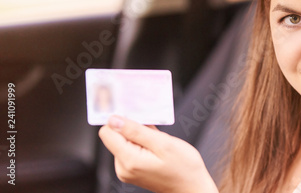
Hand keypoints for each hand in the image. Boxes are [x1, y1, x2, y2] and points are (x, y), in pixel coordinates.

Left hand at [99, 115, 218, 192]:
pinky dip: (142, 143)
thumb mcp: (164, 143)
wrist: (192, 187)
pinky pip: (131, 149)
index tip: (135, 116)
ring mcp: (127, 170)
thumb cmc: (184, 168)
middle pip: (116, 136)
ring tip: (158, 142)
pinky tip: (156, 146)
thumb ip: (136, 131)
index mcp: (129, 160)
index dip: (120, 120)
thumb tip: (114, 120)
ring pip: (124, 141)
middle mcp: (123, 167)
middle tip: (154, 132)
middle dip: (133, 128)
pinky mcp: (132, 170)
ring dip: (140, 135)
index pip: (107, 132)